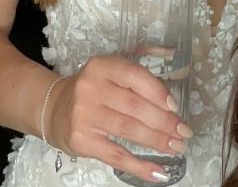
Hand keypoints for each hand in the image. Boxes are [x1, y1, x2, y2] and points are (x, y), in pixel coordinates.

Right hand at [46, 57, 191, 183]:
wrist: (54, 109)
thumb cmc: (91, 91)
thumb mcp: (108, 73)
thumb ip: (136, 78)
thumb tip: (171, 97)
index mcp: (100, 66)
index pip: (134, 76)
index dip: (158, 91)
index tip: (175, 106)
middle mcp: (90, 88)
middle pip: (135, 106)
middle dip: (164, 121)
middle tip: (183, 132)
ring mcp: (84, 115)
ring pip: (129, 130)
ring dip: (157, 141)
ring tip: (176, 147)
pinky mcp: (82, 141)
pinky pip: (116, 156)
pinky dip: (140, 166)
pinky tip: (158, 171)